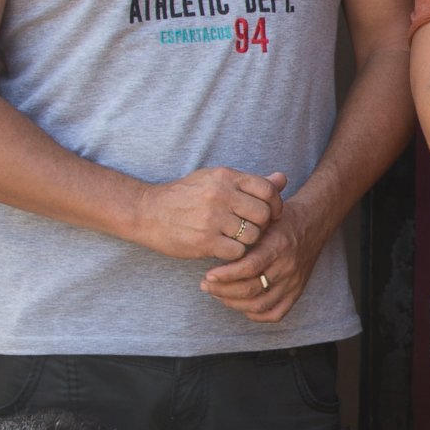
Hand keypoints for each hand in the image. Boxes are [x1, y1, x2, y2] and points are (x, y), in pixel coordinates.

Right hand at [133, 168, 283, 264]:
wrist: (146, 211)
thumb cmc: (185, 196)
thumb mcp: (215, 180)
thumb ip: (250, 182)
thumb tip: (282, 178)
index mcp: (225, 176)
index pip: (268, 189)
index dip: (275, 205)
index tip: (269, 214)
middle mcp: (221, 195)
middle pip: (263, 215)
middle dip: (262, 226)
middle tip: (251, 229)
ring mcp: (212, 218)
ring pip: (252, 235)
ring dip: (248, 241)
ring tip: (235, 238)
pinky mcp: (204, 240)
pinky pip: (237, 252)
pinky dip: (234, 253)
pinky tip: (223, 248)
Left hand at [201, 180, 323, 321]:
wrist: (313, 224)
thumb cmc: (282, 220)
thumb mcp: (263, 218)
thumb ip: (243, 233)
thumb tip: (214, 243)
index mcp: (278, 245)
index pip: (249, 267)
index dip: (225, 275)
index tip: (208, 275)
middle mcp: (287, 267)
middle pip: (251, 289)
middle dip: (222, 290)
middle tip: (206, 285)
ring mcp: (293, 282)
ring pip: (260, 304)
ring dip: (233, 303)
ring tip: (217, 294)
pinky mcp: (297, 291)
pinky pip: (276, 313)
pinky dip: (256, 315)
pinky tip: (241, 306)